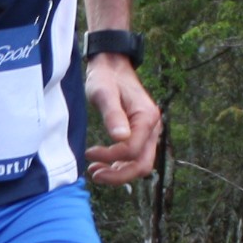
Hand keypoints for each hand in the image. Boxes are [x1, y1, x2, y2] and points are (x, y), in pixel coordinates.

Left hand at [82, 52, 160, 183]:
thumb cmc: (106, 78)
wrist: (113, 66)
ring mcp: (150, 132)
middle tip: (94, 175)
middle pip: (142, 165)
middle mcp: (153, 127)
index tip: (89, 153)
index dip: (110, 156)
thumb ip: (113, 115)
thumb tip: (121, 138)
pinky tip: (104, 165)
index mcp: (146, 118)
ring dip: (119, 173)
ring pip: (140, 164)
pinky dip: (121, 166)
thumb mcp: (104, 93)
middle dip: (119, 175)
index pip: (132, 150)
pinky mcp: (142, 135)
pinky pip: (136, 157)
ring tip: (95, 171)